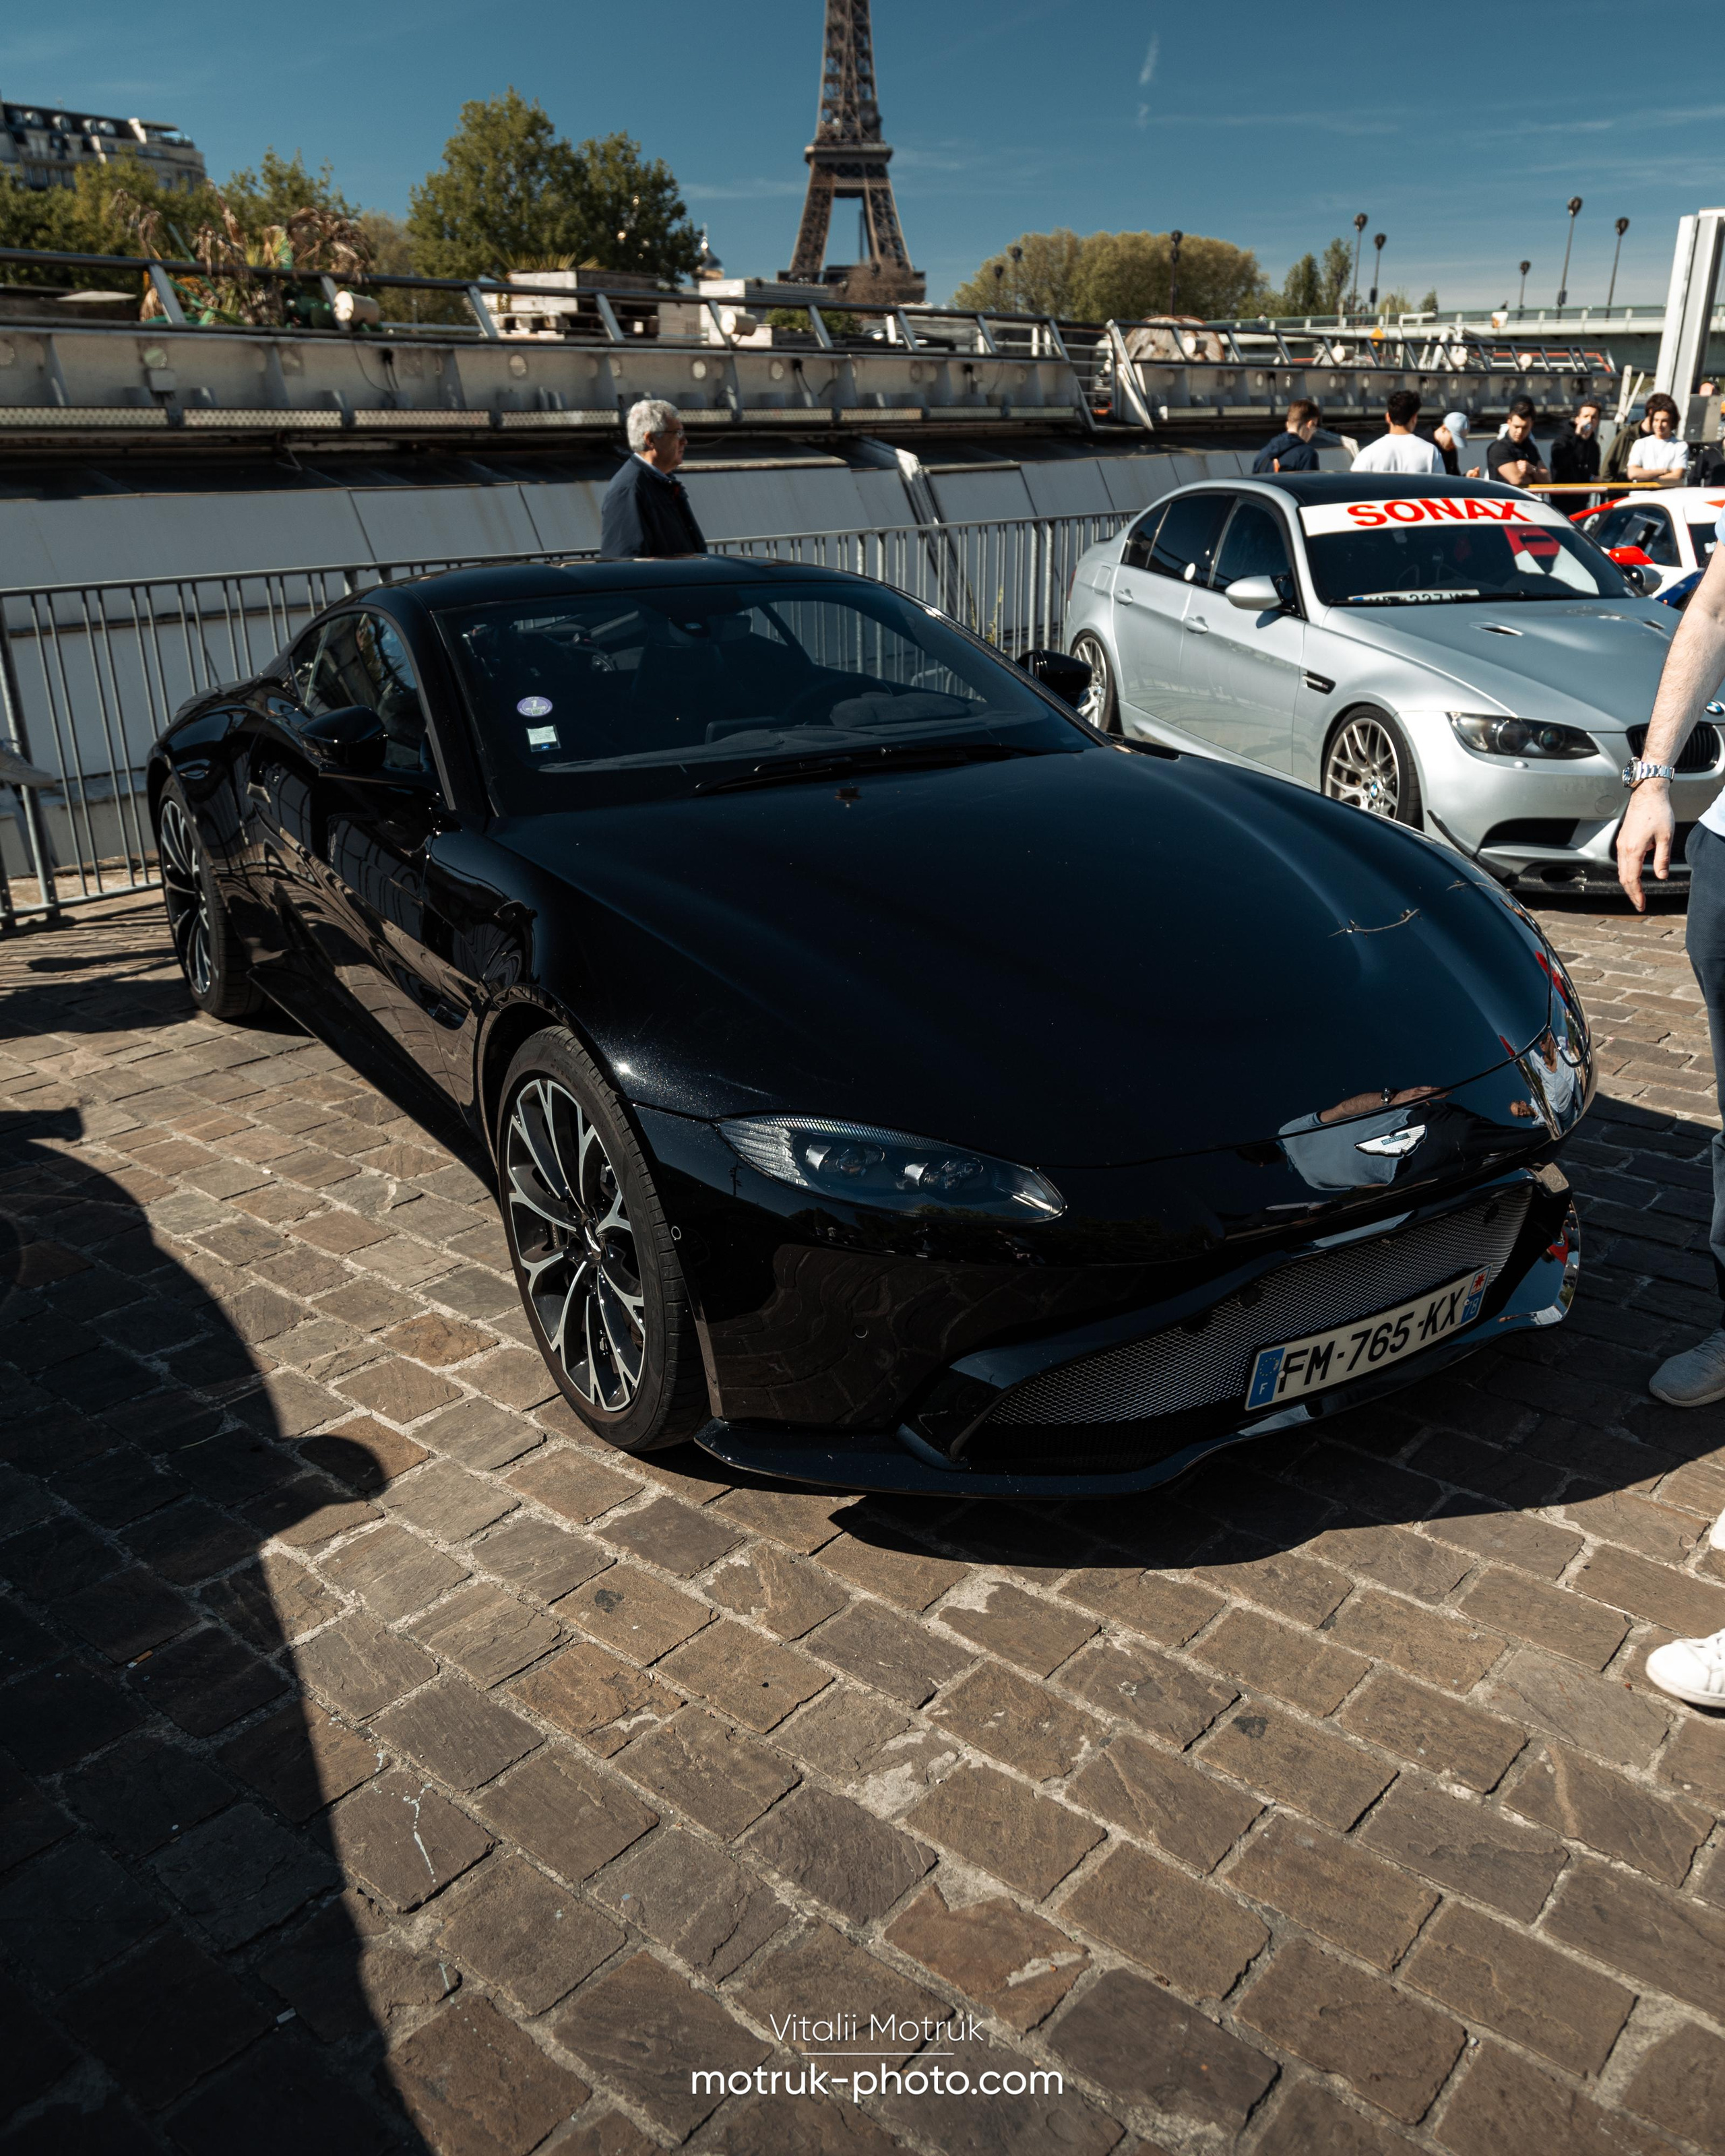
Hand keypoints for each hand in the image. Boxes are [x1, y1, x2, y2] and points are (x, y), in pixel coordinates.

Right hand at [1616, 779, 1675, 909]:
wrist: (1647, 794)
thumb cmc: (1658, 812)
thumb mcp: (1666, 837)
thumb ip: (1662, 859)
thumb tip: (1661, 877)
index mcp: (1633, 850)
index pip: (1632, 879)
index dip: (1637, 894)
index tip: (1642, 905)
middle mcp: (1623, 849)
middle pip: (1623, 878)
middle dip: (1631, 893)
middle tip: (1640, 904)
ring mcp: (1621, 844)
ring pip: (1621, 871)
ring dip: (1628, 884)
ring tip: (1637, 893)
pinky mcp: (1622, 840)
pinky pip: (1622, 862)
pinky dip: (1627, 873)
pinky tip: (1634, 876)